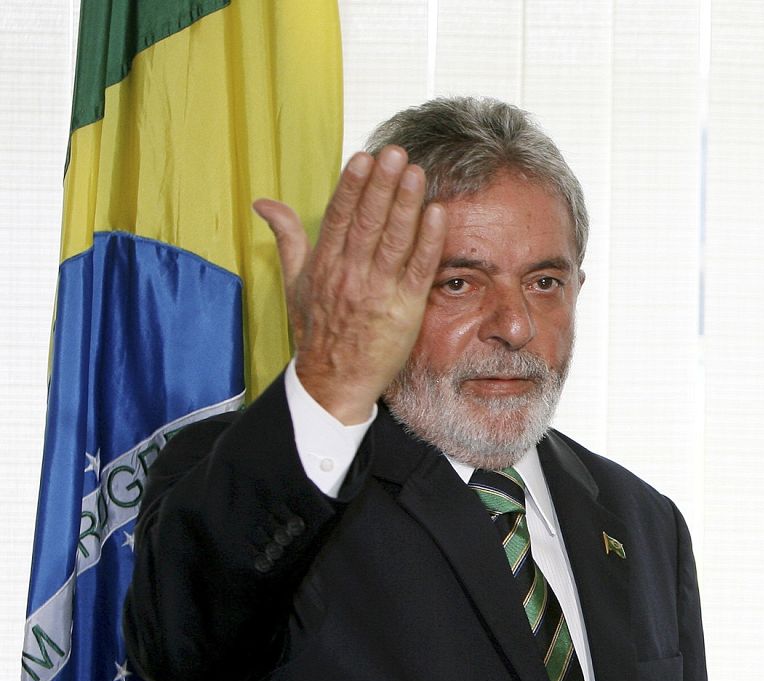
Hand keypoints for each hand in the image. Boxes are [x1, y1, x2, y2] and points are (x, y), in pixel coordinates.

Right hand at [254, 146, 446, 424]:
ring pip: (392, 240)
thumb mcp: (294, 283)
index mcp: (323, 264)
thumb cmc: (316, 331)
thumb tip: (264, 202)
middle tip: (395, 153)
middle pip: (367, 221)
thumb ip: (287, 238)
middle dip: (381, 185)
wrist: (332, 383)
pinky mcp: (403, 311)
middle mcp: (349, 274)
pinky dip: (428, 242)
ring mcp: (377, 292)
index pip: (339, 216)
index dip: (351, 185)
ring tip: (416, 173)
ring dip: (405, 204)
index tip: (363, 157)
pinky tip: (437, 214)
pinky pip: (417, 270)